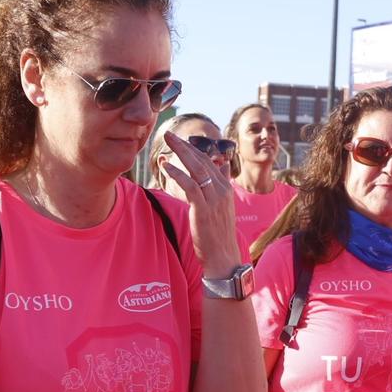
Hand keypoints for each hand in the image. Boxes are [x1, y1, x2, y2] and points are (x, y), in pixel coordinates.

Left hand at [158, 130, 240, 272]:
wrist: (223, 257)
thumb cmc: (219, 234)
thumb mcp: (222, 207)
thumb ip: (220, 186)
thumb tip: (222, 167)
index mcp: (225, 188)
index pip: (208, 162)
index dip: (193, 149)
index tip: (178, 141)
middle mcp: (222, 190)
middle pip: (202, 160)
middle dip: (184, 146)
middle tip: (169, 134)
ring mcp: (214, 199)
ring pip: (197, 169)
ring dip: (181, 153)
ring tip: (167, 142)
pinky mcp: (204, 209)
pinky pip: (190, 186)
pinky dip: (178, 174)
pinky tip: (166, 166)